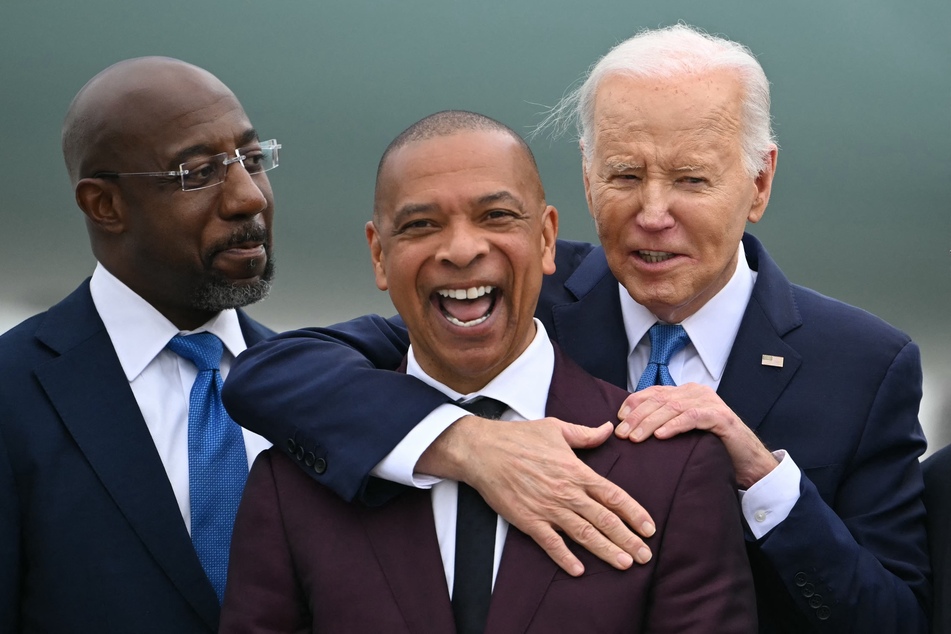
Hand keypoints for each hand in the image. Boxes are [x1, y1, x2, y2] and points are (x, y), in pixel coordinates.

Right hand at [418, 415, 655, 575]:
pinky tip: (579, 570)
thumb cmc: (518, 437)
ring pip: (584, 534)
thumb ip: (585, 434)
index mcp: (576, 470)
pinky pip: (551, 544)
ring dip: (606, 551)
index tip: (649, 528)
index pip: (613, 495)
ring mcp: (548, 508)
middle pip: (604, 520)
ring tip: (625, 564)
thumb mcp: (555, 428)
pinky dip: (565, 558)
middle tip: (645, 556)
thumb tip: (607, 428)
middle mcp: (566, 492)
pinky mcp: (528, 521)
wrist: (483, 450)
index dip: (634, 513)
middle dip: (628, 539)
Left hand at [615, 383, 778, 488]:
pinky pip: (692, 417)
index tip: (618, 420)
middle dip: (637, 417)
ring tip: (635, 438)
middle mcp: (696, 392)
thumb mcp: (682, 432)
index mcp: (685, 392)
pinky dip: (675, 425)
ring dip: (650, 422)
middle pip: (659, 400)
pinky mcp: (720, 416)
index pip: (653, 393)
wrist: (747, 463)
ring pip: (672, 407)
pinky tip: (661, 436)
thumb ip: (663, 423)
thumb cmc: (711, 448)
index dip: (633, 404)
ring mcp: (709, 402)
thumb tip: (630, 427)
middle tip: (622, 434)